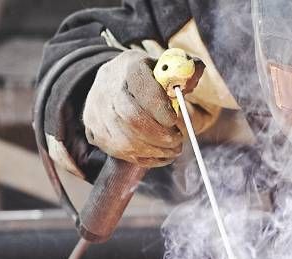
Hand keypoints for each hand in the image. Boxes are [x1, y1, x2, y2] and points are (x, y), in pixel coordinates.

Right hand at [83, 50, 183, 167]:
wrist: (112, 83)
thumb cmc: (147, 77)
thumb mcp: (164, 67)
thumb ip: (184, 70)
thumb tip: (196, 70)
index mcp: (128, 66)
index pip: (141, 87)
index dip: (160, 108)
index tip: (175, 120)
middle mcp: (107, 88)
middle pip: (131, 117)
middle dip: (159, 134)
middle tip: (178, 141)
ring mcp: (97, 113)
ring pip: (125, 141)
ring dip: (155, 150)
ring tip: (174, 149)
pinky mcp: (95, 133)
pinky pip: (121, 153)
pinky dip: (146, 158)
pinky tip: (161, 155)